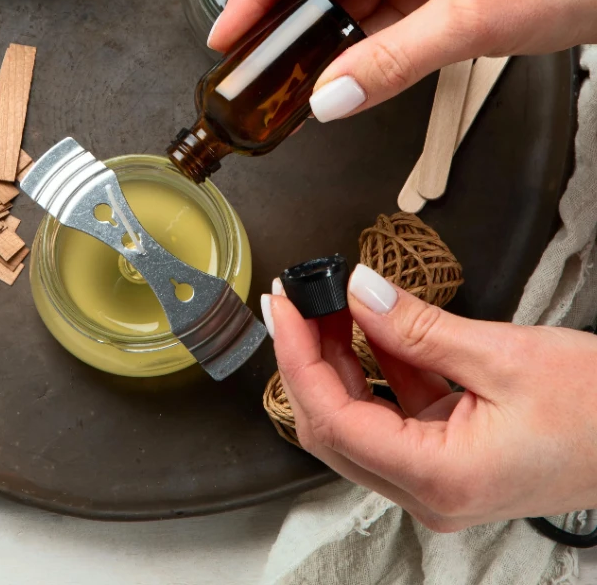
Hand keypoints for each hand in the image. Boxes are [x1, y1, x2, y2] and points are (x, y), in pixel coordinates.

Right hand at [209, 0, 596, 120]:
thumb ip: (390, 63)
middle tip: (248, 62)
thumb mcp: (468, 22)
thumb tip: (326, 100)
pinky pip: (374, 9)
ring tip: (285, 74)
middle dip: (281, 16)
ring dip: (319, 33)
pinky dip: (354, 40)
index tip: (225, 33)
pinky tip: (337, 69)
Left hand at [261, 265, 596, 531]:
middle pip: (334, 427)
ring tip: (332, 305)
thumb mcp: (503, 355)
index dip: (297, 358)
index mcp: (440, 478)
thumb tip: (358, 292)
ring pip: (358, 423)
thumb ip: (418, 327)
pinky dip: (377, 371)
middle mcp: (431, 493)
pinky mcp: (451, 463)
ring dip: (339, 363)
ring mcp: (439, 483)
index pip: (332, 419)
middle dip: (308, 358)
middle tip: (299, 300)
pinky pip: (393, 418)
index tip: (283, 307)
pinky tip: (372, 327)